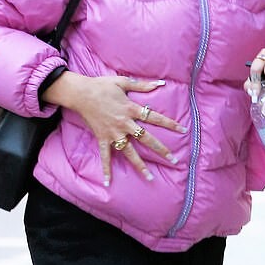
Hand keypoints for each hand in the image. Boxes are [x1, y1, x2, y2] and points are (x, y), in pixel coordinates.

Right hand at [43, 73, 185, 185]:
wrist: (81, 93)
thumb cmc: (102, 86)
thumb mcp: (123, 82)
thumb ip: (143, 85)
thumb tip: (161, 83)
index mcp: (131, 109)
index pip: (155, 117)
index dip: (170, 124)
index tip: (183, 130)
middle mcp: (125, 123)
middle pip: (146, 138)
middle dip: (160, 149)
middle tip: (173, 160)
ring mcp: (113, 133)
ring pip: (129, 151)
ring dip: (139, 165)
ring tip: (149, 177)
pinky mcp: (102, 138)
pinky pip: (105, 156)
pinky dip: (106, 169)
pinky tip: (108, 182)